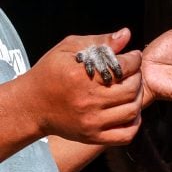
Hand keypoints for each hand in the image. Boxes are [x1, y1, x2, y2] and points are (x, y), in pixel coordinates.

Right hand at [23, 30, 143, 144]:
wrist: (32, 105)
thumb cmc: (50, 73)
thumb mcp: (67, 49)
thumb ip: (98, 42)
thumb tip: (126, 35)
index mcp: (80, 76)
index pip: (122, 67)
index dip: (134, 60)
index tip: (134, 57)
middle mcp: (88, 100)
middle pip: (131, 89)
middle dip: (137, 77)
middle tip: (134, 73)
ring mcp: (92, 121)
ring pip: (132, 111)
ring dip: (138, 98)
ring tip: (132, 90)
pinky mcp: (94, 137)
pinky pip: (127, 134)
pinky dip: (135, 123)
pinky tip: (131, 111)